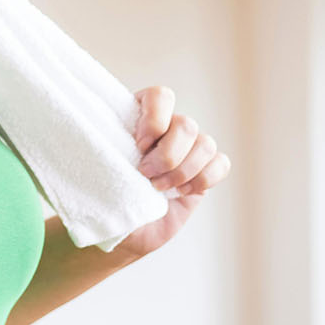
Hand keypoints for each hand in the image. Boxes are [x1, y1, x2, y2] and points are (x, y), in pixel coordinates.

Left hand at [116, 85, 230, 259]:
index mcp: (140, 115)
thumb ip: (113, 154)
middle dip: (168, 156)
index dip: (155, 119)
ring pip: (206, 144)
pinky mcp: (204, 170)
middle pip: (186, 125)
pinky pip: (221, 163)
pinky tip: (182, 192)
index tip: (138, 147)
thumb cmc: (109, 197)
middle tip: (146, 175)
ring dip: (183, 171)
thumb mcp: (103, 171)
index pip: (160, 96)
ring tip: (160, 189)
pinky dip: (204, 179)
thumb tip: (126, 152)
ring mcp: (189, 148)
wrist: (125, 227)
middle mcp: (168, 127)